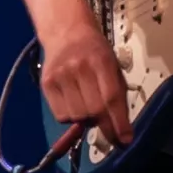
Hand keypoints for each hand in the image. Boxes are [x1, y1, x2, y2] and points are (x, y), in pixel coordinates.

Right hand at [37, 17, 131, 146]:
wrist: (66, 31)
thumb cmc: (95, 50)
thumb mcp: (112, 64)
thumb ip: (116, 92)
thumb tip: (121, 128)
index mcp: (101, 61)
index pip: (111, 98)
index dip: (118, 122)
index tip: (125, 140)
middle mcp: (79, 68)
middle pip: (93, 110)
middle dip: (105, 126)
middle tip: (110, 129)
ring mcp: (60, 76)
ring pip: (77, 116)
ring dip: (87, 120)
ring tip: (89, 107)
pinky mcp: (46, 84)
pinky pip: (61, 115)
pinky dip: (71, 117)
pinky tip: (75, 104)